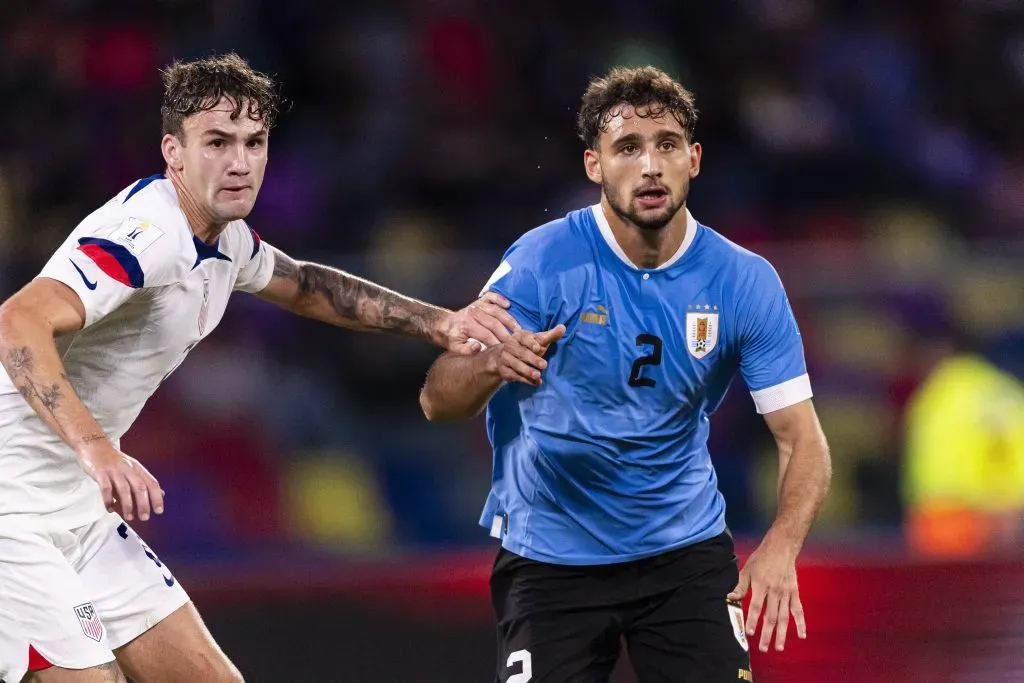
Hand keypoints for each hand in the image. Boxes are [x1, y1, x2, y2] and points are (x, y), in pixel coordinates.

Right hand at [78, 442, 164, 521]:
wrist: (93, 445)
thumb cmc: (114, 460)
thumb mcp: (132, 468)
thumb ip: (144, 481)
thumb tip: (161, 493)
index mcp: (137, 468)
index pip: (151, 483)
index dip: (157, 497)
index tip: (159, 511)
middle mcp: (128, 469)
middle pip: (140, 487)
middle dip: (144, 504)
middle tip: (145, 517)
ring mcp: (114, 470)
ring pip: (124, 489)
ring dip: (127, 505)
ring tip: (129, 517)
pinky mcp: (100, 473)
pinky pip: (105, 488)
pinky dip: (108, 500)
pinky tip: (110, 509)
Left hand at [441, 291, 518, 353]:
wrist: (444, 324)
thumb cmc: (452, 338)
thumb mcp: (455, 348)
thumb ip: (466, 350)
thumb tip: (478, 346)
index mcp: (466, 326)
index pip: (486, 334)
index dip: (497, 342)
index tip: (506, 349)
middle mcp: (472, 313)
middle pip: (494, 322)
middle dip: (506, 333)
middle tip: (515, 342)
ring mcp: (476, 305)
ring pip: (496, 310)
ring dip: (508, 319)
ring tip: (518, 329)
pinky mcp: (479, 300)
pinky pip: (490, 296)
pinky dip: (500, 298)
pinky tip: (508, 305)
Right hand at [484, 325, 565, 385]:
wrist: (501, 358)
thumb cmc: (525, 347)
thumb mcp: (537, 341)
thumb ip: (550, 336)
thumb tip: (563, 327)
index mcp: (519, 336)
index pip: (525, 338)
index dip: (531, 343)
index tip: (539, 348)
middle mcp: (510, 346)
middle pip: (522, 353)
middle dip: (533, 359)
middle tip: (544, 365)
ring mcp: (505, 359)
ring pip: (517, 365)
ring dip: (528, 371)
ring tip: (538, 376)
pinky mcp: (504, 371)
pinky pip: (515, 376)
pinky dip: (526, 380)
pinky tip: (536, 382)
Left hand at [727, 536, 805, 652]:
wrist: (781, 548)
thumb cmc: (761, 559)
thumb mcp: (747, 569)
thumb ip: (740, 586)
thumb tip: (730, 597)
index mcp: (761, 585)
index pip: (756, 606)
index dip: (752, 620)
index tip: (749, 632)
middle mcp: (775, 591)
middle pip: (770, 616)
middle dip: (766, 634)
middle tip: (763, 648)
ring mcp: (786, 593)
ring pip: (784, 617)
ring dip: (781, 633)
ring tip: (778, 647)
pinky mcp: (794, 593)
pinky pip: (798, 610)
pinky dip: (801, 624)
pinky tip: (801, 636)